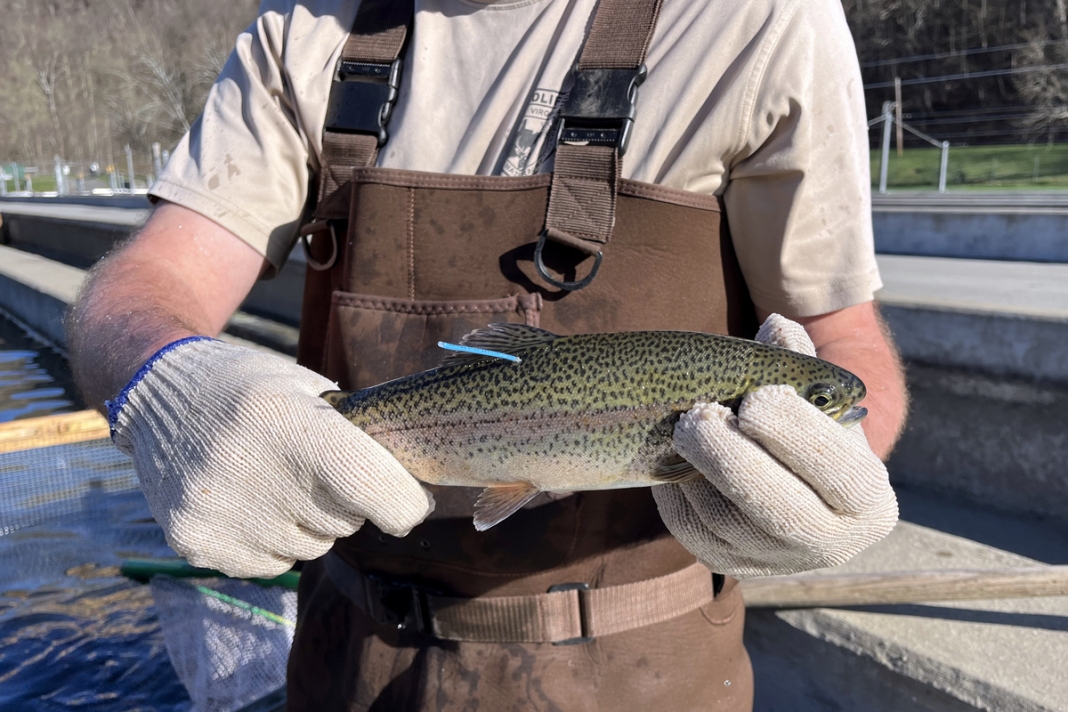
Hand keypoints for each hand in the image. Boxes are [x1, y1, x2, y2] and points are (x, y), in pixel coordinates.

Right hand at [109, 338, 433, 577]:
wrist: (158, 394)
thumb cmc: (253, 386)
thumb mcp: (308, 388)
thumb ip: (357, 434)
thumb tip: (410, 485)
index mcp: (289, 423)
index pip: (371, 488)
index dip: (404, 503)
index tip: (411, 503)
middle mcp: (250, 470)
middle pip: (345, 522)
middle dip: (350, 504)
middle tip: (321, 472)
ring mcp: (217, 512)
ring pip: (311, 549)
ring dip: (310, 524)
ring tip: (278, 481)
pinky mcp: (194, 542)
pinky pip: (271, 565)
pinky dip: (273, 541)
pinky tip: (250, 501)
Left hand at [652, 315, 897, 577]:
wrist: (800, 488)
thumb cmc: (811, 431)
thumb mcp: (818, 399)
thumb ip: (799, 362)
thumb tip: (776, 326)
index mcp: (868, 500)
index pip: (834, 468)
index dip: (792, 432)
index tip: (756, 399)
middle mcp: (831, 544)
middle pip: (776, 506)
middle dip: (731, 457)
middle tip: (698, 416)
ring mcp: (778, 562)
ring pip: (726, 523)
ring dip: (696, 471)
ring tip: (685, 428)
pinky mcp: (733, 567)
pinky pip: (693, 535)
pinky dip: (676, 496)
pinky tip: (674, 462)